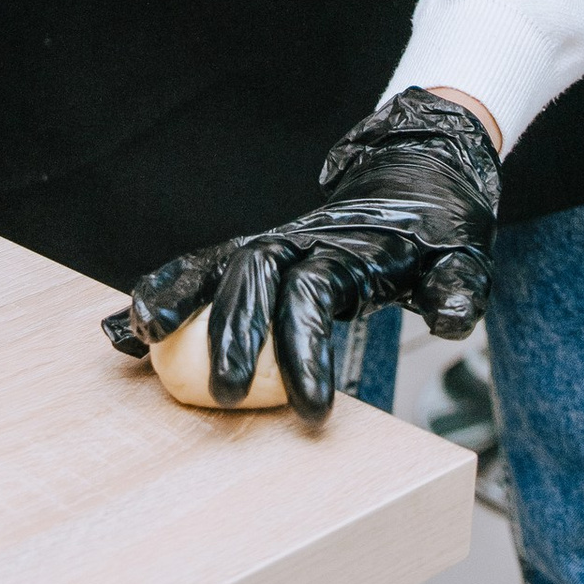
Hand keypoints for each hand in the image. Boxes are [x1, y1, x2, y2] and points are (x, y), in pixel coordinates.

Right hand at [102, 89, 500, 420]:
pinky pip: (202, 269)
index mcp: (349, 249)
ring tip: (136, 337)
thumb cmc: (440, 228)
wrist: (419, 172)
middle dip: (232, 332)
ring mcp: (276, 241)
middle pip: (253, 277)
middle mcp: (301, 240)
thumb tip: (453, 321)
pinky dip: (163, 292)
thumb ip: (456, 288)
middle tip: (224, 396)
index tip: (313, 412)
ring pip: (215, 264)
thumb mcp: (463, 255)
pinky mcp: (258, 251)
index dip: (308, 350)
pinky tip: (120, 332)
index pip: (316, 296)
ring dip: (176, 296)